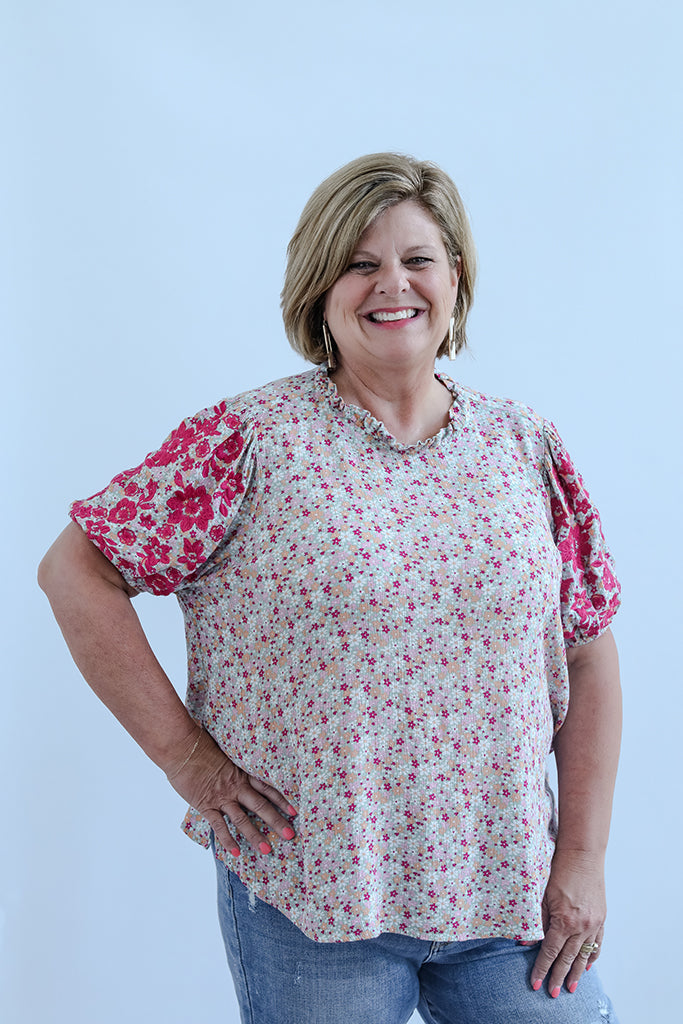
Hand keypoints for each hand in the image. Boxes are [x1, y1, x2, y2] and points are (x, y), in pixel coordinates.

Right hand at [164, 728, 296, 856]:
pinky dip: (227, 839)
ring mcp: (221, 796)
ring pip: (242, 819)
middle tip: (290, 835)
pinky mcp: (206, 804)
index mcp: (242, 772)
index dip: (281, 799)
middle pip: (260, 805)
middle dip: (276, 821)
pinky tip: (235, 853)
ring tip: (267, 850)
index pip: (267, 787)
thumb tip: (242, 766)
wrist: (181, 747)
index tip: (295, 811)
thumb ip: (234, 764)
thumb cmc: (201, 745)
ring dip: (255, 835)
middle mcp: (235, 786)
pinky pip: (219, 825)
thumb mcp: (224, 753)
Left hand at [531, 848, 604, 996]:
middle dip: (558, 976)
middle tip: (552, 993)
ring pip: (584, 955)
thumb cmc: (559, 869)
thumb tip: (526, 942)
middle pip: (568, 958)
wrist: (583, 854)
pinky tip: (587, 966)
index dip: (542, 968)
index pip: (550, 952)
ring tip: (570, 988)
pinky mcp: (601, 918)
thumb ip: (537, 920)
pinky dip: (592, 956)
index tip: (536, 983)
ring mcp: (594, 923)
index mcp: (564, 921)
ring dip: (577, 973)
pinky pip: (598, 943)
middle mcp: (581, 926)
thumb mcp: (542, 893)